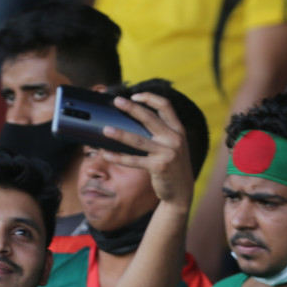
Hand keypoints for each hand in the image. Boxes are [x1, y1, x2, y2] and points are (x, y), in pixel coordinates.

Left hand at [102, 92, 194, 212]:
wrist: (181, 191)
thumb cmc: (173, 166)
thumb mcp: (174, 145)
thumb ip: (163, 132)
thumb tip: (137, 121)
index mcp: (178, 130)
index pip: (165, 106)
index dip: (150, 98)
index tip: (135, 95)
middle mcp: (174, 138)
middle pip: (149, 118)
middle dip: (131, 108)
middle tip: (117, 102)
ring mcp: (167, 153)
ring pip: (138, 140)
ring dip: (119, 134)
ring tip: (105, 129)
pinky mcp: (159, 167)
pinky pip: (134, 160)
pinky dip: (118, 157)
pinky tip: (107, 154)